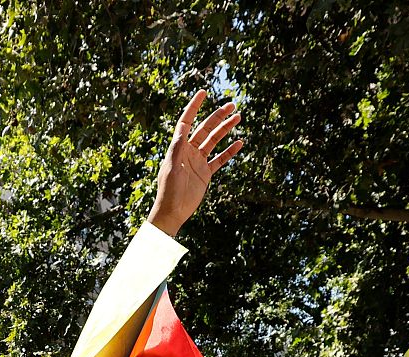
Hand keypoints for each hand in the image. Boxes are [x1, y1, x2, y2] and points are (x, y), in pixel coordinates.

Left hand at [145, 91, 242, 236]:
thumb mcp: (171, 169)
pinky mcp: (205, 173)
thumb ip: (176, 150)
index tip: (203, 93)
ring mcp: (198, 161)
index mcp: (178, 147)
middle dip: (217, 116)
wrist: (173, 211)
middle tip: (232, 105)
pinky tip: (240, 143)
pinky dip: (229, 151)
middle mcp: (188, 151)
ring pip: (214, 141)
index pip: (186, 122)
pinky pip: (220, 159)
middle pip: (205, 128)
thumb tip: (181, 132)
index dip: (193, 107)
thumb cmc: (168, 191)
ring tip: (238, 117)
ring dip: (225, 129)